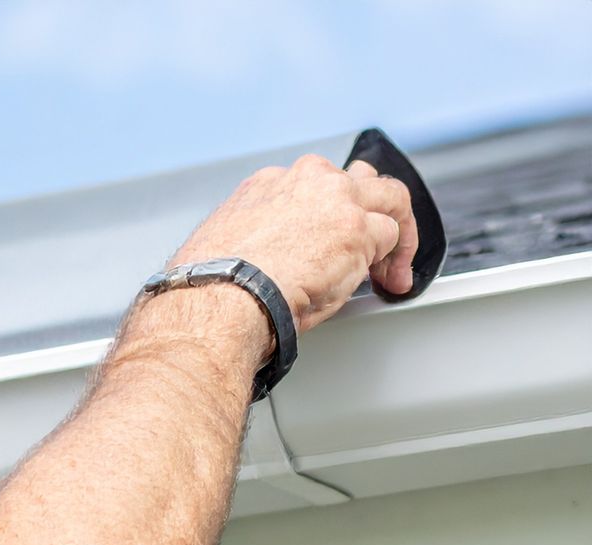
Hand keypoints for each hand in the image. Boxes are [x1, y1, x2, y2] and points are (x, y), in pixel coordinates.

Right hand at [171, 154, 418, 332]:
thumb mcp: (228, 250)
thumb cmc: (212, 287)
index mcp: (266, 185)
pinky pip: (393, 237)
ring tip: (395, 265)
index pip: (314, 187)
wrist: (218, 299)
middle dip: (372, 213)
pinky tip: (391, 282)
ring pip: (389, 198)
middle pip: (359, 180)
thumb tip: (274, 261)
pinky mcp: (358, 227)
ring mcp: (336, 199)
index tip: (330, 244)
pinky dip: (396, 260)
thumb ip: (261, 241)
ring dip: (396, 231)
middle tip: (377, 249)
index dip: (329, 218)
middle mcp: (304, 180)